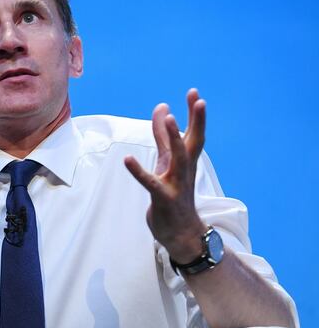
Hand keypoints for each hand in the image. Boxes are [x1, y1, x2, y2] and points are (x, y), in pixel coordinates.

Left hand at [124, 89, 207, 263]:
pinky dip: (139, 171)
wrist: (181, 233)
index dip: (194, 114)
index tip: (195, 93)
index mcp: (186, 162)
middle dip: (196, 121)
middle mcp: (185, 170)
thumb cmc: (173, 194)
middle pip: (194, 142)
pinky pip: (150, 183)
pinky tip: (127, 159)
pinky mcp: (163, 199)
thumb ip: (163, 138)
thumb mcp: (167, 163)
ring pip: (179, 158)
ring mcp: (176, 184)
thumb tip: (162, 109)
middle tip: (199, 100)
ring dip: (174, 138)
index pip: (193, 134)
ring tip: (169, 118)